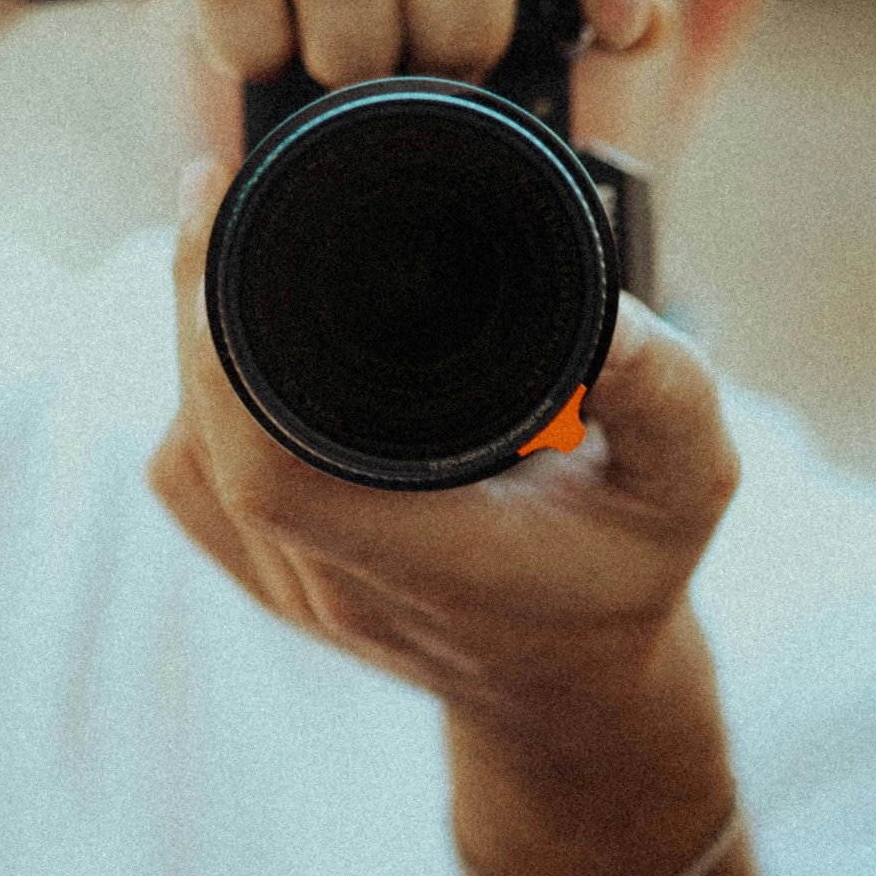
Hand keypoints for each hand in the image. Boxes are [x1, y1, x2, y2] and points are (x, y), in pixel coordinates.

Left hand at [147, 157, 742, 875]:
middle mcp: (337, 583)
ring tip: (229, 244)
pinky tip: (230, 343)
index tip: (224, 214)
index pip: (268, 463)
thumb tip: (612, 316)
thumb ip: (666, 397)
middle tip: (220, 186)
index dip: (218, 339)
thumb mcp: (687, 484)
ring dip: (193, 348)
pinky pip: (189, 483)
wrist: (573, 690)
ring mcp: (289, 591)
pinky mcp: (265, 581)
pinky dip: (196, 403)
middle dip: (198, 301)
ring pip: (188, 454)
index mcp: (427, 558)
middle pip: (209, 437)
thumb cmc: (626, 574)